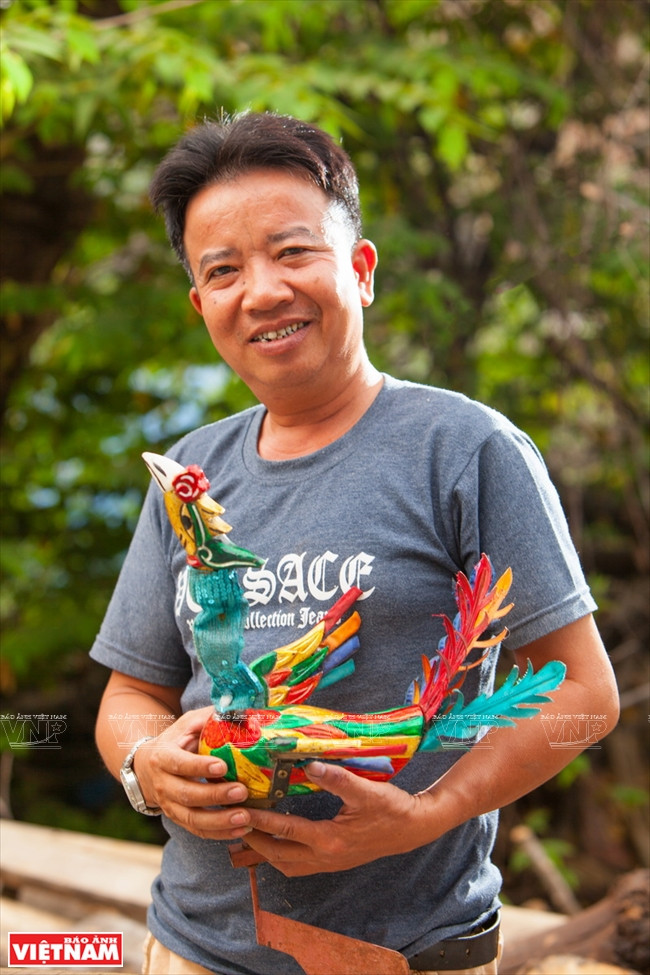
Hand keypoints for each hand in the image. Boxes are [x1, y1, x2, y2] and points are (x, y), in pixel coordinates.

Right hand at [132, 706, 252, 840]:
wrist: (147, 767)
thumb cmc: (176, 741)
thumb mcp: (187, 724)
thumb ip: (208, 718)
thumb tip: (240, 711)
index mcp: (163, 757)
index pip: (179, 764)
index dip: (199, 766)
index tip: (223, 766)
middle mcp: (163, 784)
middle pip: (187, 795)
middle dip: (215, 796)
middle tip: (242, 791)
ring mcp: (169, 805)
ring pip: (192, 819)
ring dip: (220, 821)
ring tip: (245, 818)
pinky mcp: (178, 819)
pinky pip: (198, 831)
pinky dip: (219, 833)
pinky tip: (241, 830)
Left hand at [244, 761, 438, 875]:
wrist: (414, 828)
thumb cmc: (392, 807)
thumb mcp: (366, 790)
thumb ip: (336, 777)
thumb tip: (308, 763)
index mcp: (330, 839)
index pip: (284, 830)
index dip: (259, 820)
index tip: (239, 809)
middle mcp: (326, 857)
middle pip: (278, 856)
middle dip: (253, 842)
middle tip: (233, 823)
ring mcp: (330, 863)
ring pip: (287, 865)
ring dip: (266, 853)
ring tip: (248, 835)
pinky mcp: (335, 861)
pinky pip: (300, 866)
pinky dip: (282, 857)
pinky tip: (277, 843)